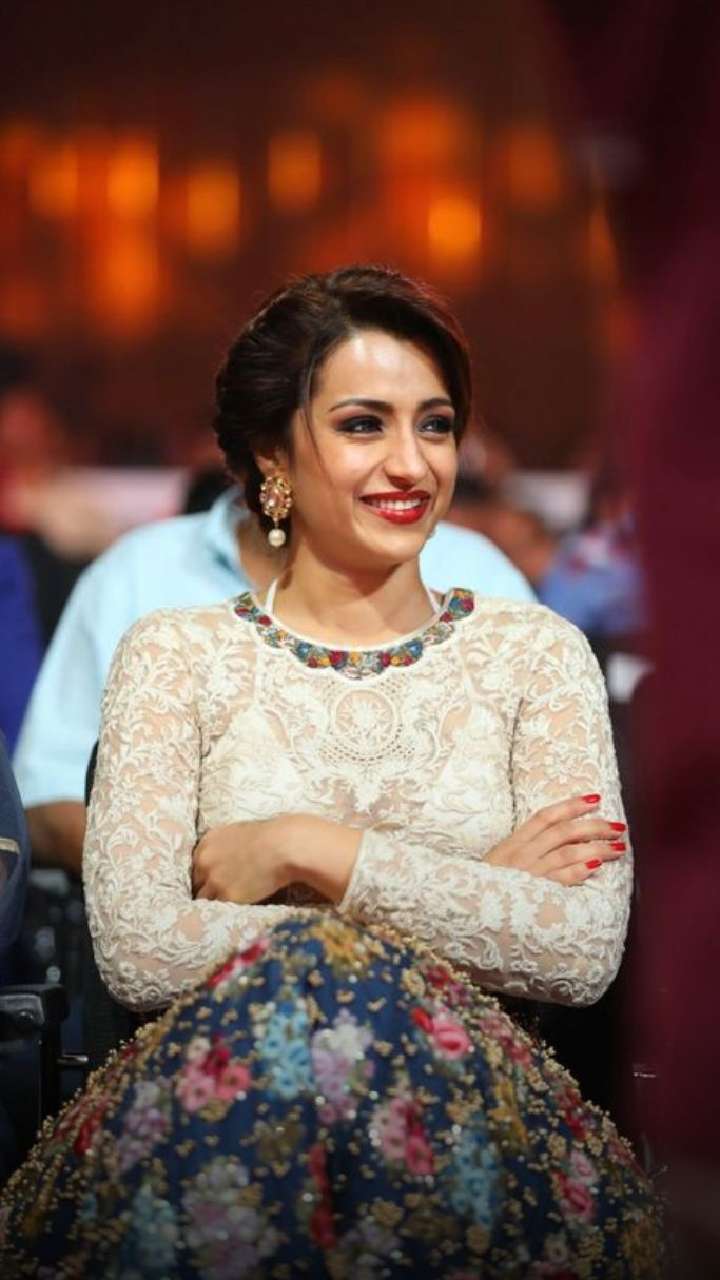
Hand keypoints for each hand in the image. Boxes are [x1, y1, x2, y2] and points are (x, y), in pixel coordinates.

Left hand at [192, 818, 294, 902]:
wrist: (283, 846)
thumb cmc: (269, 836)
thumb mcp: (237, 834)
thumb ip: (223, 848)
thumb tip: (223, 861)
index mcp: (206, 843)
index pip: (195, 866)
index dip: (205, 875)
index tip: (212, 882)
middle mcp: (204, 862)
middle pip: (196, 883)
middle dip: (206, 889)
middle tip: (219, 895)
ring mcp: (214, 880)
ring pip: (204, 899)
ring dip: (213, 902)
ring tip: (224, 907)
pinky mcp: (227, 897)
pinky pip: (220, 909)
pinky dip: (225, 911)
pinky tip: (233, 911)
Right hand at [485, 795, 626, 885]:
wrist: (467, 909)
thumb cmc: (488, 888)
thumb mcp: (500, 862)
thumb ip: (525, 848)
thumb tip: (559, 837)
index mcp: (513, 843)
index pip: (545, 816)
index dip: (571, 805)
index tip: (596, 798)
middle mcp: (521, 854)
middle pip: (563, 832)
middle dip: (594, 826)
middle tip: (618, 827)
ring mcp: (528, 873)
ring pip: (568, 853)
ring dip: (596, 848)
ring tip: (618, 847)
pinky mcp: (534, 894)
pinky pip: (560, 880)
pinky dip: (578, 872)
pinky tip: (596, 867)